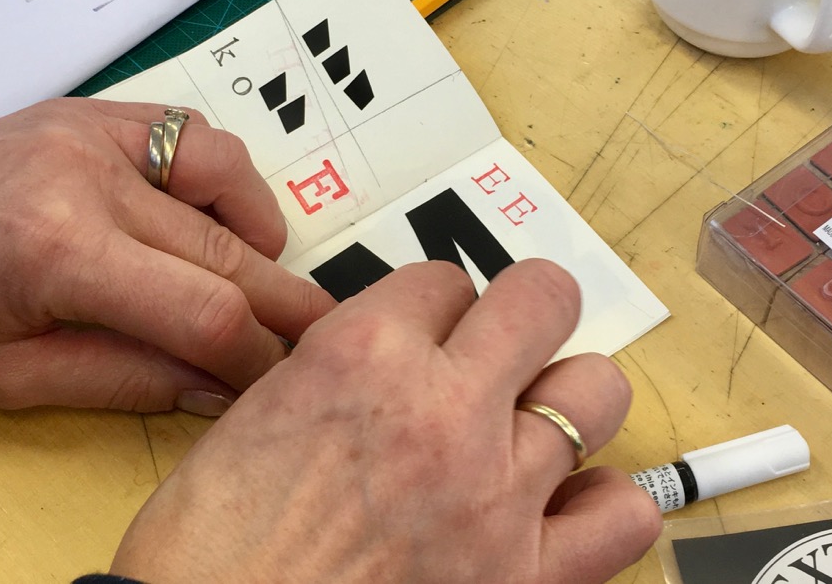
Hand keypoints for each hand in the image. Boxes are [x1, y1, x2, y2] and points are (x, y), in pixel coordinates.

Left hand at [0, 98, 334, 411]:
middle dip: (281, 304)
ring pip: (225, 170)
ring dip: (260, 228)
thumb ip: (129, 380)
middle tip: (314, 338)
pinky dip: (220, 175)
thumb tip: (223, 390)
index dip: (256, 356)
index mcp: (61, 252)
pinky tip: (214, 214)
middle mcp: (89, 176)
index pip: (205, 310)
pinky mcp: (91, 111)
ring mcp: (94, 131)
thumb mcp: (11, 379)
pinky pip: (187, 130)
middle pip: (228, 245)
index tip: (276, 383)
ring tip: (258, 275)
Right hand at [111, 259, 661, 583]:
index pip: (443, 278)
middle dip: (522, 312)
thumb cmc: (208, 551)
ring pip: (597, 391)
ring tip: (532, 424)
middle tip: (501, 344)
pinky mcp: (527, 579)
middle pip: (542, 299)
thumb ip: (340, 371)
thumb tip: (392, 356)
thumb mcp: (255, 418)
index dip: (433, 307)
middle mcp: (443, 409)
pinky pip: (623, 514)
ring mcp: (498, 494)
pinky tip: (562, 508)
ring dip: (565, 398)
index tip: (424, 333)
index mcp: (362, 355)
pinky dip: (603, 503)